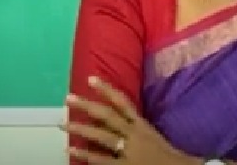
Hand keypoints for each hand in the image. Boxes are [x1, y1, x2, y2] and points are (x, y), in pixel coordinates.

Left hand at [62, 76, 199, 164]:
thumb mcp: (156, 137)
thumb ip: (141, 129)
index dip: (107, 90)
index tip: (91, 79)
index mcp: (143, 125)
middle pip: (107, 116)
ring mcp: (128, 150)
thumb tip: (128, 120)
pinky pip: (101, 160)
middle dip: (88, 105)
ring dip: (80, 129)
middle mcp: (134, 134)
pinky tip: (71, 151)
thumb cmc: (172, 156)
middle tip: (69, 98)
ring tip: (63, 124)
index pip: (123, 102)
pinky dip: (86, 155)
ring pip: (101, 136)